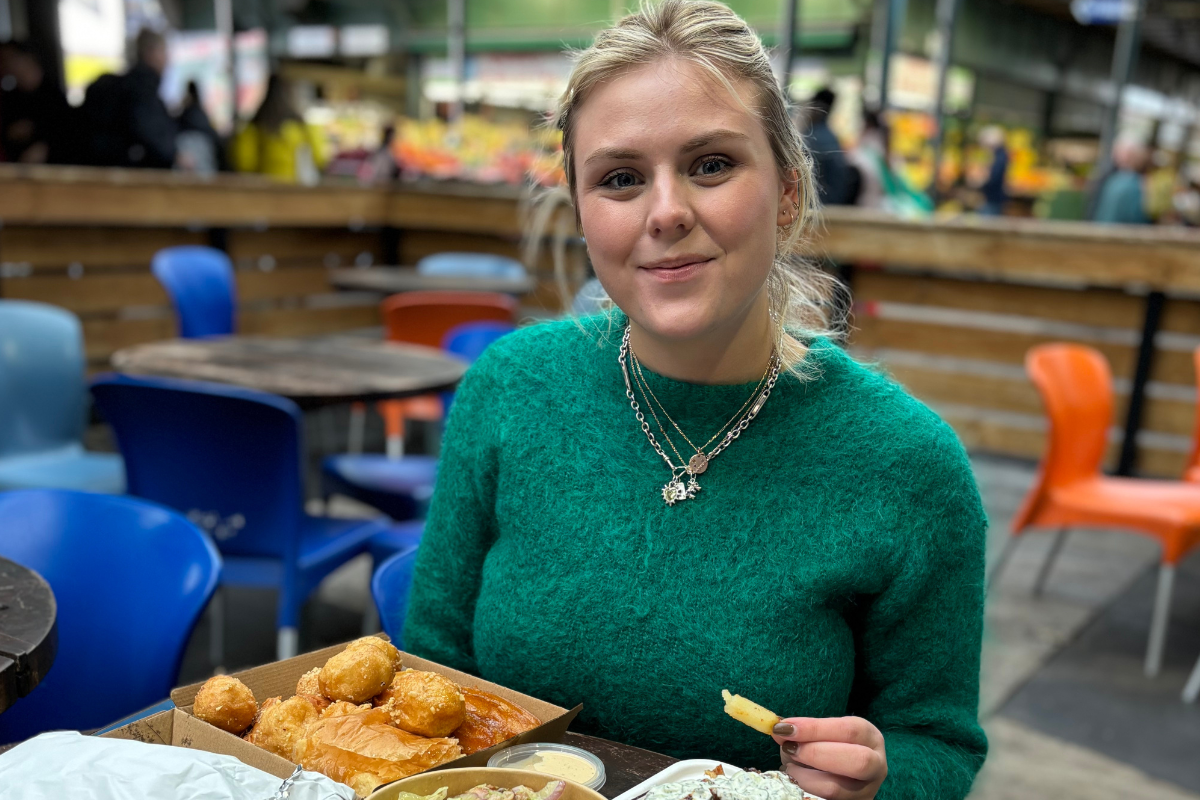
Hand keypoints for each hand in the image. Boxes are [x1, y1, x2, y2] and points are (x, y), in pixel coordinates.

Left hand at [771, 717, 886, 799]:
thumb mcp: (821, 734)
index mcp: (870, 737)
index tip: (785, 728)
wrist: (840, 772)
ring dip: (804, 776)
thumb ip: (804, 732)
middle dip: (816, 753)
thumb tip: (780, 733)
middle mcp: (876, 766)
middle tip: (789, 749)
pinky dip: (806, 790)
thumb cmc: (829, 746)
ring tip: (789, 767)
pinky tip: (795, 781)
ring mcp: (866, 792)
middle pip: (856, 761)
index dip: (815, 729)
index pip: (848, 730)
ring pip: (836, 788)